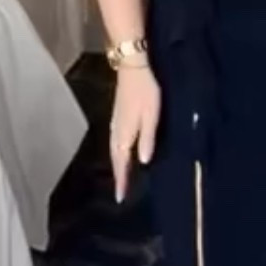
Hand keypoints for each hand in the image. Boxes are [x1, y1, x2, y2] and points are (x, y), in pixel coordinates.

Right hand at [109, 68, 160, 202]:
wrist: (131, 66)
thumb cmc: (145, 91)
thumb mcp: (151, 115)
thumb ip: (147, 138)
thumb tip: (143, 161)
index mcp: (124, 133)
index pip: (122, 162)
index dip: (122, 180)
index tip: (121, 198)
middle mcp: (116, 131)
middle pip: (116, 158)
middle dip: (118, 176)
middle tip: (121, 194)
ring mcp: (115, 123)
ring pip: (114, 150)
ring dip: (118, 165)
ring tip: (122, 179)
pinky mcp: (118, 116)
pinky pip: (116, 142)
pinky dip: (118, 153)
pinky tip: (122, 154)